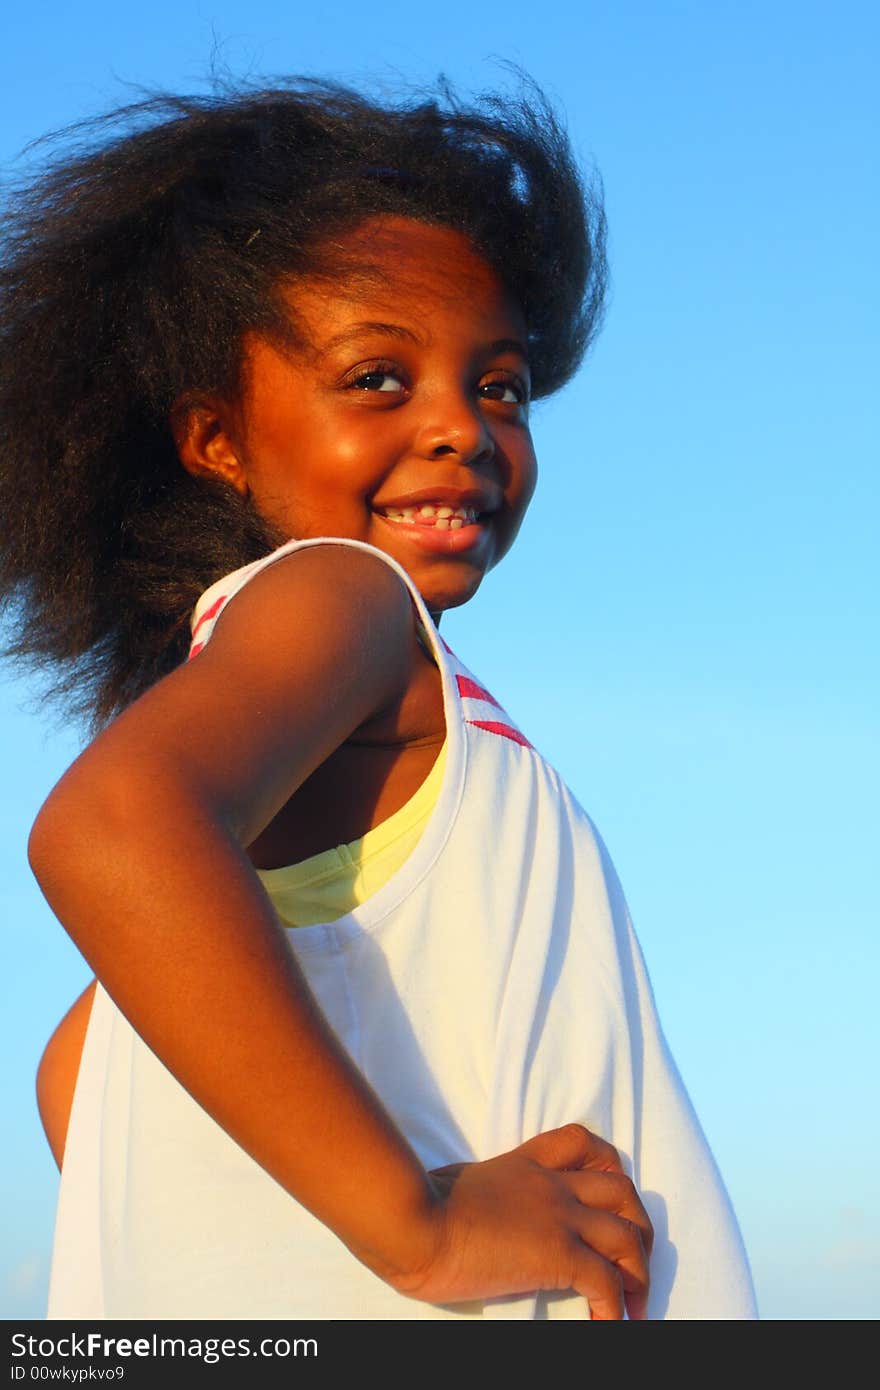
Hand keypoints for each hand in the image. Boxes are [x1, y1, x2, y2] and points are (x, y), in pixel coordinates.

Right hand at [396, 1123, 652, 1319]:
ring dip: (639, 1275)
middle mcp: (551, 1184)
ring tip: (635, 1308)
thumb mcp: (458, 1182)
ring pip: (628, 1236)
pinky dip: (615, 1307)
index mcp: (526, 1163)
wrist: (414, 1222)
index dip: (608, 1167)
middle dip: (639, 1228)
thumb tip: (472, 1209)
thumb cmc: (420, 1204)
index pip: (582, 1144)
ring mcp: (558, 1216)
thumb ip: (482, 1189)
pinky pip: (606, 1281)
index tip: (612, 1199)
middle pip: (623, 1191)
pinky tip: (608, 1325)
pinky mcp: (556, 1253)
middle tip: (634, 1265)